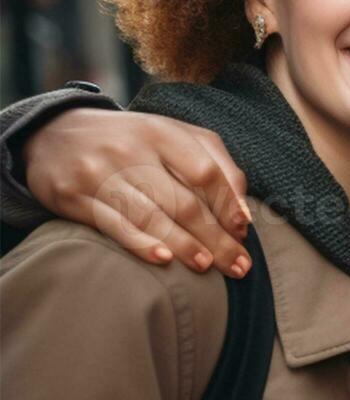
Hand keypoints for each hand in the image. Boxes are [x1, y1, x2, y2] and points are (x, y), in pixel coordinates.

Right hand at [21, 108, 252, 275]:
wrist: (56, 134)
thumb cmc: (132, 140)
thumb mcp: (172, 135)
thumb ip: (214, 162)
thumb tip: (242, 212)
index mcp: (162, 132)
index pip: (206, 171)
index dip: (228, 204)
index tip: (243, 231)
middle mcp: (132, 151)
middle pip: (183, 202)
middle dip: (216, 238)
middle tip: (238, 265)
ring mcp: (102, 174)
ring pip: (152, 217)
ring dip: (185, 246)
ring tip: (207, 266)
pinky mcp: (76, 198)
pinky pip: (115, 226)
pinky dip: (142, 245)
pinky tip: (164, 261)